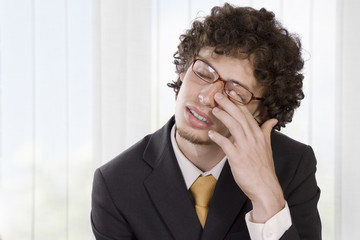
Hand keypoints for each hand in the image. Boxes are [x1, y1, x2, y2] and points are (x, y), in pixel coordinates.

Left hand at [208, 93, 284, 222]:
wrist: (265, 188)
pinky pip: (226, 144)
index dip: (237, 104)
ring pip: (234, 127)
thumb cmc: (264, 168)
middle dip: (228, 104)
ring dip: (223, 116)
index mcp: (259, 135)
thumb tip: (272, 119)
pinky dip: (218, 138)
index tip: (228, 95)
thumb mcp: (267, 147)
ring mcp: (246, 148)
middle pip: (240, 117)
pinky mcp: (238, 158)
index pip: (247, 115)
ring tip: (214, 110)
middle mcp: (253, 139)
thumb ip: (266, 132)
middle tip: (217, 95)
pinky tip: (211, 133)